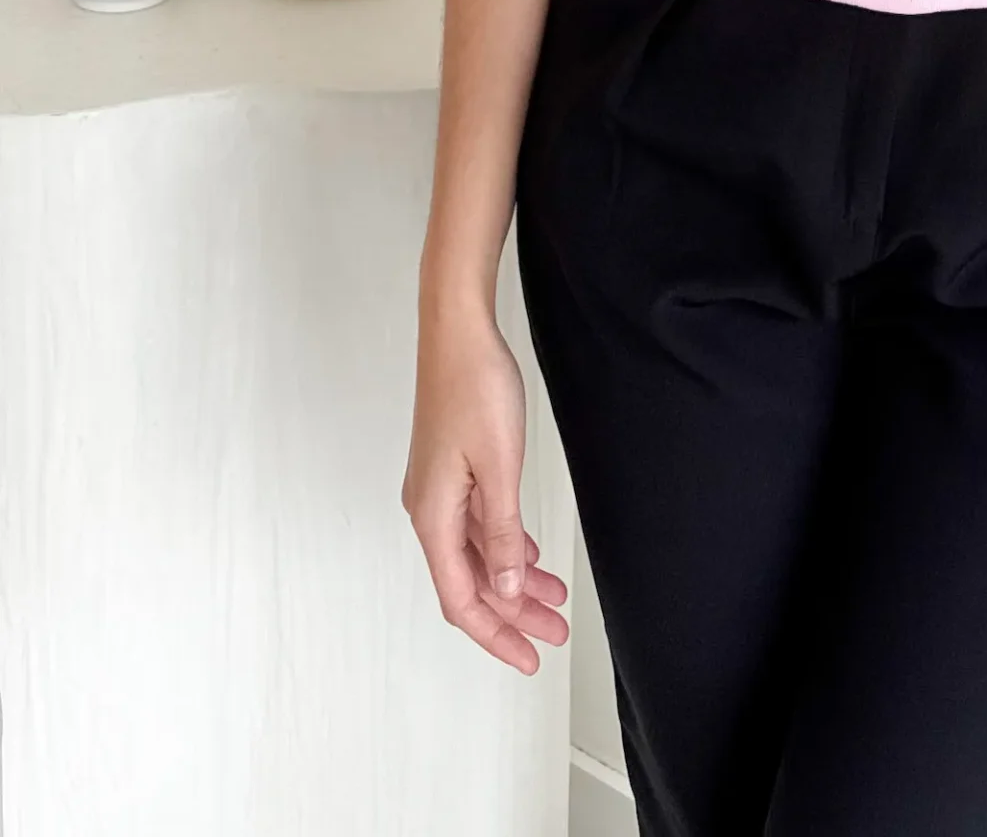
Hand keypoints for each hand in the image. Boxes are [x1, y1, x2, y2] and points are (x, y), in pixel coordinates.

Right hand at [402, 311, 569, 673]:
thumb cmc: (474, 388)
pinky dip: (505, 544)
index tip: (529, 656)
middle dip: (513, 613)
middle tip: (554, 633)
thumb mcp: (499, 466)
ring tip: (554, 598)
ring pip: (478, 554)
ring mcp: (439, 490)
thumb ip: (503, 531)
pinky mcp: (452, 470)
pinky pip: (478, 525)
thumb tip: (506, 586)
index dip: (496, 634)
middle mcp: (429, 510)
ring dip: (514, 579)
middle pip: (471, 582)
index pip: (462, 598)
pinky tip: (528, 552)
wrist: (458, 332)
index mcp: (433, 516)